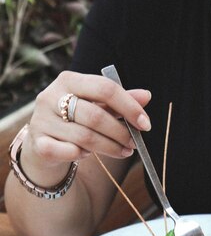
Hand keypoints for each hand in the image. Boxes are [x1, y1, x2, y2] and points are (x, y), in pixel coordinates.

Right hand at [21, 70, 151, 178]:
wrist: (44, 143)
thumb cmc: (75, 121)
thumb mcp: (98, 106)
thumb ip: (120, 101)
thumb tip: (146, 96)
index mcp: (68, 80)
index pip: (105, 88)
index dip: (129, 107)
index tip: (145, 124)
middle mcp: (51, 96)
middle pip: (96, 116)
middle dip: (120, 133)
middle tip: (133, 144)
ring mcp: (42, 120)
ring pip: (85, 138)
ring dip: (109, 147)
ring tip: (120, 151)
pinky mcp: (38, 143)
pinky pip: (69, 152)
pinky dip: (83, 155)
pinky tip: (87, 155)